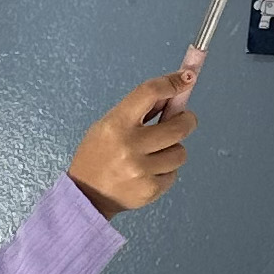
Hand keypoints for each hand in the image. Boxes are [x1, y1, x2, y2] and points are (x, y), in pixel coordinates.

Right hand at [70, 73, 196, 214]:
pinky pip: (174, 173)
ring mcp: (141, 169)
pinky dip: (166, 171)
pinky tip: (149, 173)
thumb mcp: (108, 124)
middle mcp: (129, 145)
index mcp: (116, 124)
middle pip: (178, 126)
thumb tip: (172, 96)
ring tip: (155, 155)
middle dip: (187, 121)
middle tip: (183, 121)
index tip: (186, 78)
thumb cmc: (98, 154)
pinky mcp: (150, 189)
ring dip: (173, 151)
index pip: (149, 93)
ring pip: (180, 153)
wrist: (87, 195)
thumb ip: (139, 110)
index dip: (172, 83)